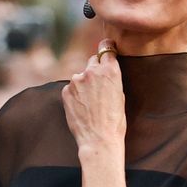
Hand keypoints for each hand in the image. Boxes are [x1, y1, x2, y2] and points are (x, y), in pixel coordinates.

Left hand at [61, 39, 125, 158]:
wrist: (99, 139)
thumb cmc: (115, 121)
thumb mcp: (121, 95)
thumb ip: (111, 79)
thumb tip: (105, 72)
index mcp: (110, 70)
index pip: (106, 47)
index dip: (107, 47)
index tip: (107, 49)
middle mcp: (92, 71)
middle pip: (92, 60)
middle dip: (95, 68)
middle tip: (99, 84)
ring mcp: (76, 80)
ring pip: (80, 76)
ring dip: (84, 84)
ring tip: (90, 102)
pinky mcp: (65, 91)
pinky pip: (71, 88)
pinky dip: (75, 94)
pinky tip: (82, 107)